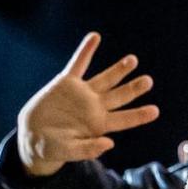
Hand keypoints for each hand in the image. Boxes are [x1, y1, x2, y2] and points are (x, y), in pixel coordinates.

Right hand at [17, 32, 160, 173]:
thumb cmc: (53, 147)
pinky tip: (94, 37)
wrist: (33, 135)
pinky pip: (78, 64)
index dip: (139, 115)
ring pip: (105, 79)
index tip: (154, 111)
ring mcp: (82, 93)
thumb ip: (87, 150)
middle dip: (133, 88)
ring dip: (118, 69)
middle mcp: (95, 106)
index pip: (123, 119)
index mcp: (98, 125)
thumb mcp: (69, 151)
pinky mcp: (67, 83)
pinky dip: (86, 51)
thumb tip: (109, 144)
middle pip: (119, 96)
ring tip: (132, 60)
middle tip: (148, 81)